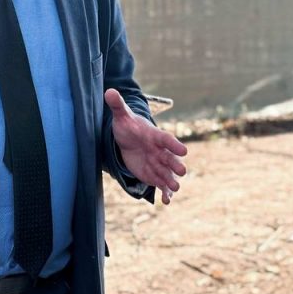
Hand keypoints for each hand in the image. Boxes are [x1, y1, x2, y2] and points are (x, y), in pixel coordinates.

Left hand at [105, 88, 186, 203]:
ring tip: (175, 189)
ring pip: (167, 173)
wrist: (128, 139)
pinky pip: (162, 184)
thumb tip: (108, 91)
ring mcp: (158, 164)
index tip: (183, 151)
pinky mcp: (154, 174)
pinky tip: (166, 202)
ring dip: (171, 181)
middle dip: (175, 165)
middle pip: (170, 158)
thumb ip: (118, 105)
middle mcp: (160, 151)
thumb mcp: (122, 116)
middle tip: (182, 171)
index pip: (166, 139)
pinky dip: (165, 193)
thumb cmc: (127, 125)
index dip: (174, 145)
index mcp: (155, 136)